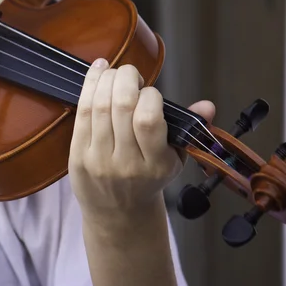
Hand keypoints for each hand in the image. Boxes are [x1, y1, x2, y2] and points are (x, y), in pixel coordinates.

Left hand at [68, 59, 215, 216]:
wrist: (118, 214)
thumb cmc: (148, 180)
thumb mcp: (175, 160)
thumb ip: (189, 129)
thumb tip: (208, 106)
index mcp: (155, 164)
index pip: (149, 120)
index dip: (149, 96)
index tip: (150, 93)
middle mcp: (126, 163)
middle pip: (122, 107)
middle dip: (126, 78)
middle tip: (131, 73)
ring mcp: (98, 160)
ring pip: (99, 107)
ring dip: (107, 79)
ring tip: (114, 71)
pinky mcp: (77, 156)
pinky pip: (81, 114)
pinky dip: (88, 87)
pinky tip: (97, 73)